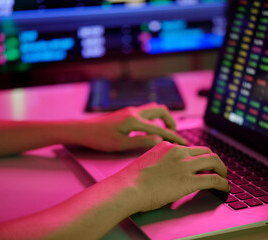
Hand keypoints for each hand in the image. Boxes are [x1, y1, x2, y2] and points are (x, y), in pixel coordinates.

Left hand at [67, 103, 186, 151]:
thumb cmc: (100, 139)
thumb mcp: (121, 144)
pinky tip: (150, 130)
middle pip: (161, 110)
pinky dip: (154, 119)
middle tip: (174, 134)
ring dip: (162, 118)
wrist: (84, 130)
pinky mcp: (127, 112)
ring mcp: (130, 110)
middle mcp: (134, 112)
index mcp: (134, 120)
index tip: (183, 143)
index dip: (173, 136)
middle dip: (171, 121)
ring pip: (154, 109)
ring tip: (165, 132)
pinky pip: (146, 112)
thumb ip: (141, 141)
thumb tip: (159, 140)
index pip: (160, 128)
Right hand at [115, 141, 228, 211]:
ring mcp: (184, 165)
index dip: (199, 156)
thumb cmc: (131, 180)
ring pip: (213, 161)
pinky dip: (222, 182)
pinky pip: (213, 179)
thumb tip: (170, 172)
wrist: (128, 188)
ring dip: (222, 169)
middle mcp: (178, 152)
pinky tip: (224, 187)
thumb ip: (161, 162)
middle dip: (213, 160)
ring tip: (224, 176)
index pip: (189, 148)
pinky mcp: (189, 180)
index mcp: (166, 146)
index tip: (202, 162)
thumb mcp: (147, 162)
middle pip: (205, 151)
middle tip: (217, 168)